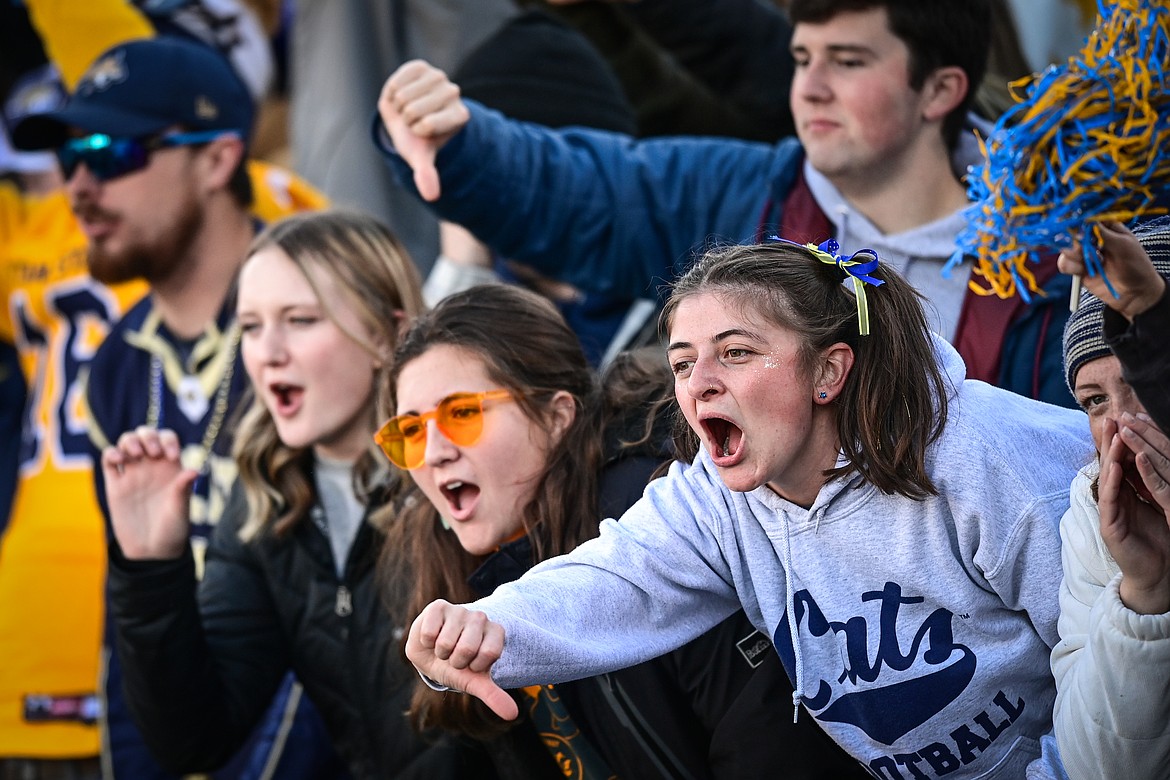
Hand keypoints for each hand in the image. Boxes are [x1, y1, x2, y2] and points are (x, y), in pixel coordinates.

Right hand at [100, 427, 195, 559]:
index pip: (168, 439)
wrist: (152, 550)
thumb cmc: (173, 529)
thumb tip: (194, 470)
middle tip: (151, 452)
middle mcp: (152, 467)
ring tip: (134, 455)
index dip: (168, 439)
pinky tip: (118, 460)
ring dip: (129, 441)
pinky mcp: (115, 486)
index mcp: (171, 468)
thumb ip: (183, 489)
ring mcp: (133, 474)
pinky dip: (111, 453)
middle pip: (145, 435)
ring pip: (126, 443)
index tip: (171, 456)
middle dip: (147, 435)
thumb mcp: (181, 510)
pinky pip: (109, 461)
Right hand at [378, 60, 470, 201]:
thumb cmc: (417, 140)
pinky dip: (393, 90)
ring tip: (408, 108)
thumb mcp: (421, 157)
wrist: (407, 118)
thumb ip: (427, 175)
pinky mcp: (421, 66)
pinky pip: (398, 81)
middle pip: (414, 110)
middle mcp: (454, 94)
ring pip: (405, 95)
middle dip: (407, 118)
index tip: (422, 132)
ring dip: (399, 104)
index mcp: (461, 116)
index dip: (417, 131)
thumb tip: (432, 196)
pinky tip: (402, 94)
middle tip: (413, 120)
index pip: (428, 125)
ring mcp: (439, 77)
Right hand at [405, 600, 517, 720]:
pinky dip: (427, 641)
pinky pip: (430, 632)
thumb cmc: (456, 666)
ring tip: (443, 647)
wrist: (431, 653)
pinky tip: (432, 637)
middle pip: (467, 649)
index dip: (475, 666)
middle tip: (455, 657)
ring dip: (440, 652)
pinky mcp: (439, 607)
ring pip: (446, 643)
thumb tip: (512, 715)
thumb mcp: (473, 681)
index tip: (472, 664)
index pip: (489, 653)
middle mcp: (481, 618)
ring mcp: (460, 610)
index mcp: (496, 632)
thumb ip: (493, 695)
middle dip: (455, 661)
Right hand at [1057, 221, 1166, 320]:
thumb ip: (1102, 234)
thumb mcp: (1123, 245)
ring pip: (1067, 248)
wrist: (1136, 293)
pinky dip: (1070, 266)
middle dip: (1074, 240)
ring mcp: (1086, 255)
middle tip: (1081, 247)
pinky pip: (1065, 264)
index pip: (1088, 218)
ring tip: (1084, 260)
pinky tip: (1081, 270)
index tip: (1078, 227)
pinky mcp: (1079, 270)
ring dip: (1072, 254)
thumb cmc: (1136, 265)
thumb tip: (1083, 223)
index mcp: (1107, 228)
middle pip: (1073, 233)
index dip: (1080, 221)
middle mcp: (1094, 239)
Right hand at [1098, 415, 1169, 613]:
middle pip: (1112, 466)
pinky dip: (1113, 483)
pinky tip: (1115, 467)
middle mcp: (1116, 501)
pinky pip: (1111, 501)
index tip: (1125, 419)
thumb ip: (1150, 486)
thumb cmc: (1160, 542)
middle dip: (1112, 442)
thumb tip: (1148, 461)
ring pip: (1109, 479)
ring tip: (1114, 436)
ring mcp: (1111, 514)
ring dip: (1110, 457)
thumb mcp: (1157, 506)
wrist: (1158, 575)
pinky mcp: (1111, 528)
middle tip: (1112, 418)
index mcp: (1127, 495)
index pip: (1123, 463)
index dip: (1123, 442)